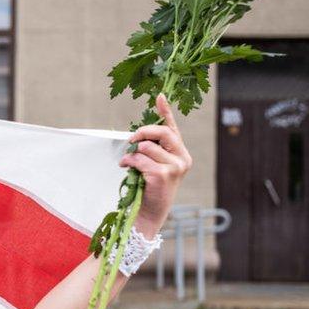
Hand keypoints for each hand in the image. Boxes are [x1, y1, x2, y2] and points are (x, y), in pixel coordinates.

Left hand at [118, 93, 192, 237]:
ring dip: (133, 154)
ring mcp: (175, 167)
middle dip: (142, 132)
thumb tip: (138, 134)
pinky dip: (129, 162)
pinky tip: (126, 168)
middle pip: (161, 132)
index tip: (159, 96)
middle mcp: (182, 159)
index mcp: (180, 153)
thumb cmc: (149, 188)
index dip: (165, 111)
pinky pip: (140, 159)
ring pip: (147, 147)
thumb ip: (151, 149)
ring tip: (128, 162)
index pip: (173, 128)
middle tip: (131, 140)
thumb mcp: (152, 165)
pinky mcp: (164, 175)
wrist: (148, 213)